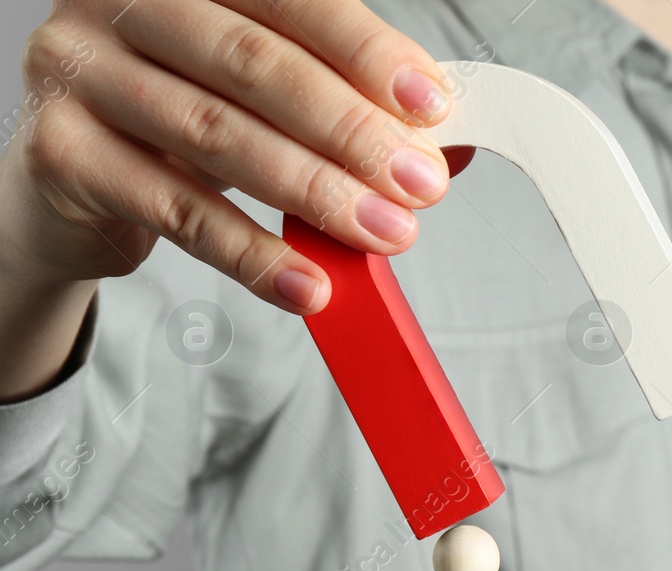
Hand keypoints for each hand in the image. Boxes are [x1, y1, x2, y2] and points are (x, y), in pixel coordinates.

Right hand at [0, 0, 458, 314]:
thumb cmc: (183, 124)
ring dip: (315, 193)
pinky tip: (308, 283)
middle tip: (419, 185)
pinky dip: (254, 254)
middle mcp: (120, 4)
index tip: (431, 107)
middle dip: (350, 131)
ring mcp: (79, 71)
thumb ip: (349, 107)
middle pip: (254, 66)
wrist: (78, 185)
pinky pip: (177, 211)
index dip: (364, 53)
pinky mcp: (62, 153)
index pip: (289, 2)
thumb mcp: (266, 100)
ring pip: (217, 136)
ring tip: (384, 232)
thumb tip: (451, 148)